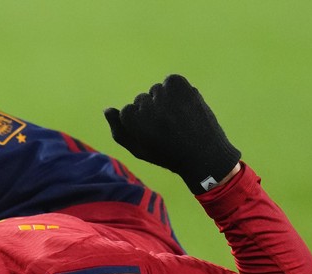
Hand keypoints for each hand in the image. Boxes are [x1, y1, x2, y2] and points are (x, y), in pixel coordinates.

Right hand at [104, 74, 240, 193]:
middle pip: (141, 99)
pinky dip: (176, 90)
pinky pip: (171, 81)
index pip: (126, 111)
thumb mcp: (138, 149)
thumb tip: (107, 109)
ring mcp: (165, 94)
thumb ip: (119, 131)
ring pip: (157, 91)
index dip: (141, 124)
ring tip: (178, 118)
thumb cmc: (167, 155)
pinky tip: (184, 106)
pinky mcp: (181, 85)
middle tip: (169, 128)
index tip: (155, 135)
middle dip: (152, 111)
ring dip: (165, 101)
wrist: (204, 155)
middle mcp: (147, 106)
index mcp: (134, 122)